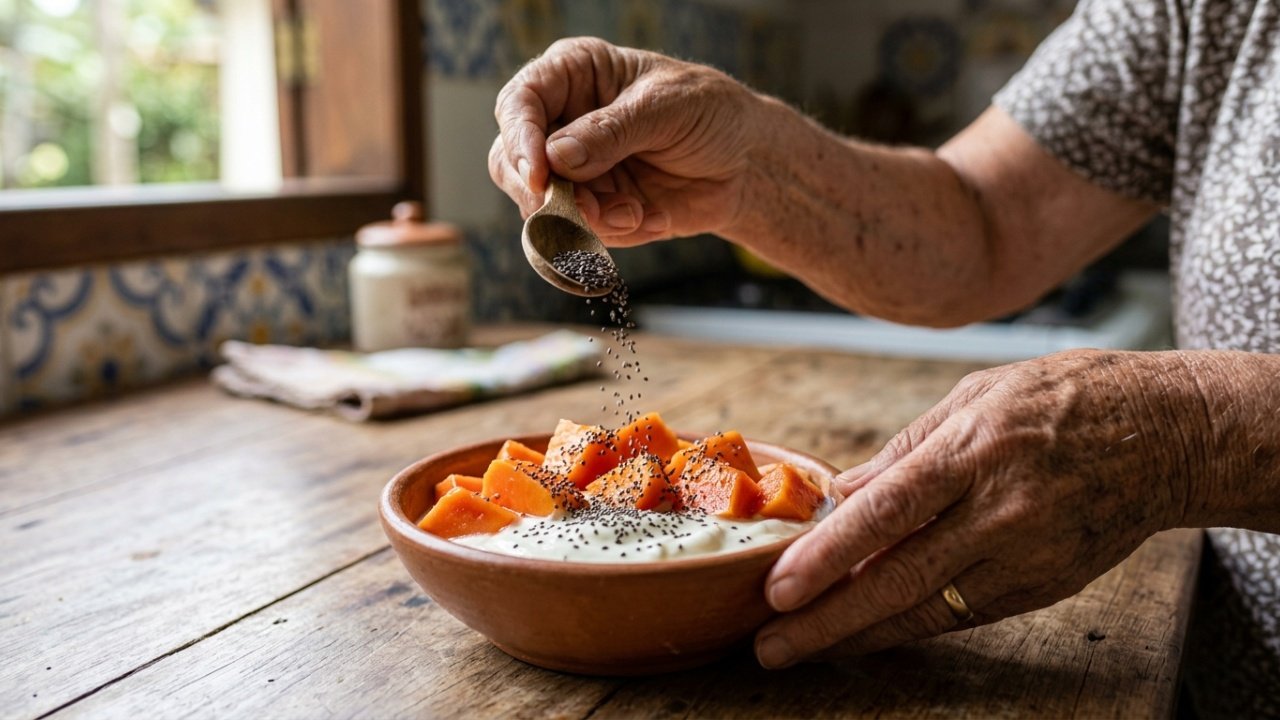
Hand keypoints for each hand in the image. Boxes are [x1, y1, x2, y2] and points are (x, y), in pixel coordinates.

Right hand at [490, 37, 756, 245]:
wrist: (746, 163)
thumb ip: (612, 131)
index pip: (520, 103)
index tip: (540, 174)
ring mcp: (574, 170)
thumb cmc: (710, 113)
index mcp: (573, 75)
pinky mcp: (592, 208)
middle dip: (545, 193)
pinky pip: (579, 233)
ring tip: (634, 214)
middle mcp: (562, 122)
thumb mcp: (667, 108)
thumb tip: (555, 157)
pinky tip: (653, 218)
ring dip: (586, 220)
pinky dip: (614, 234)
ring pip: (541, 207)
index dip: (520, 139)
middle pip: (511, 161)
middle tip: (585, 209)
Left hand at [754, 349, 1202, 667]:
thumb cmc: (1065, 398)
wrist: (1169, 433)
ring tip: (802, 648)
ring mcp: (1024, 554)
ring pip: (927, 608)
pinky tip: (866, 632)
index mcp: (974, 449)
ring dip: (859, 633)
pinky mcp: (1044, 585)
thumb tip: (844, 490)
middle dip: (828, 619)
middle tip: (770, 646)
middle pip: (899, 577)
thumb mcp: (976, 394)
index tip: (778, 587)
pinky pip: (962, 612)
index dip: (829, 554)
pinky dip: (909, 624)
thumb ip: (906, 449)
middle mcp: (998, 510)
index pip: (887, 511)